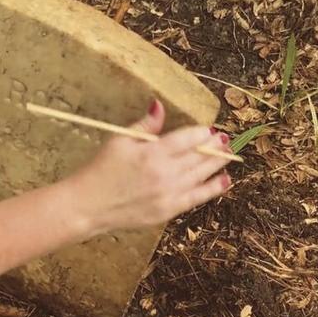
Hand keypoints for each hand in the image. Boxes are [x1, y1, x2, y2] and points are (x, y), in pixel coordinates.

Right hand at [66, 100, 231, 236]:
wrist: (89, 205)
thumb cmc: (101, 170)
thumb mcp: (119, 141)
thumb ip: (144, 126)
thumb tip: (160, 106)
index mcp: (151, 153)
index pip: (187, 139)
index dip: (201, 132)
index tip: (208, 128)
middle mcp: (164, 173)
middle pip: (198, 156)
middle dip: (214, 145)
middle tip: (224, 138)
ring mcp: (168, 193)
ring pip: (202, 174)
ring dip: (217, 163)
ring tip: (228, 153)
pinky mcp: (168, 210)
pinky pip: (197, 197)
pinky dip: (213, 188)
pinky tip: (225, 179)